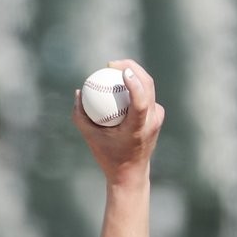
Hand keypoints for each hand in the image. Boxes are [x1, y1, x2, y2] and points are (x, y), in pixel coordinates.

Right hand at [72, 59, 164, 184]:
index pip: (141, 100)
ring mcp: (158, 116)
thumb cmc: (108, 156)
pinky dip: (133, 86)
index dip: (134, 82)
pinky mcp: (157, 115)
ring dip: (133, 73)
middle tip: (112, 64)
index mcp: (138, 127)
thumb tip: (79, 92)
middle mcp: (152, 120)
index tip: (120, 70)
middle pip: (148, 85)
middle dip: (132, 67)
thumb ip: (80, 115)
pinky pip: (146, 94)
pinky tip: (119, 83)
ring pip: (149, 86)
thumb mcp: (89, 137)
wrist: (130, 173)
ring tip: (114, 69)